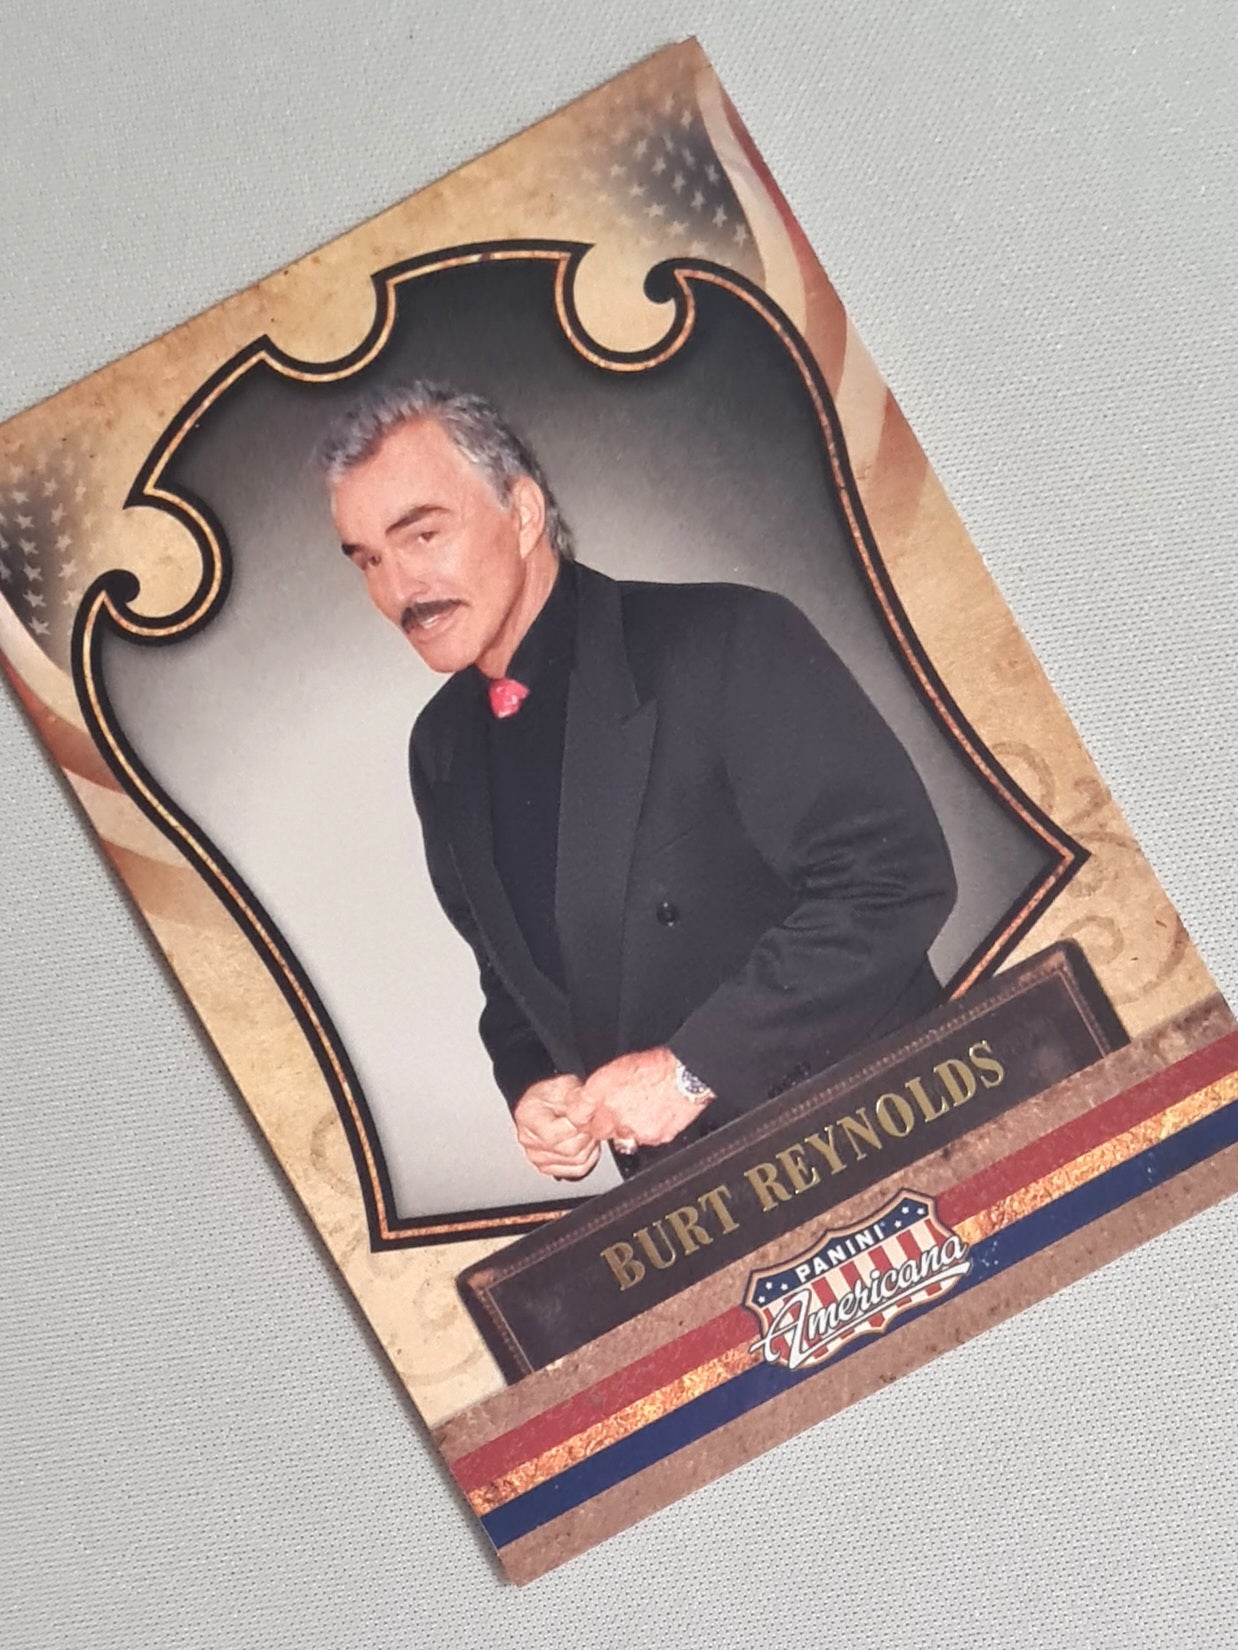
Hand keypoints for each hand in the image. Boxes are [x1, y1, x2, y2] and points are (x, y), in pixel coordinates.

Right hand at [512, 1075, 600, 1179]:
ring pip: (578, 1162)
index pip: (557, 1133)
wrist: (544, 1104)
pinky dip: (589, 1158)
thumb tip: (590, 1109)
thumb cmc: (550, 1094)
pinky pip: (578, 1170)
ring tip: (588, 1131)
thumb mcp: (563, 1084)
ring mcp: (538, 1157)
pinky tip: (587, 1144)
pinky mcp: (548, 1167)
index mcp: (528, 1117)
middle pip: (570, 1150)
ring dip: (591, 1146)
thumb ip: (576, 1098)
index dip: (579, 1126)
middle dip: (588, 1136)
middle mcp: (529, 1141)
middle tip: (593, 1123)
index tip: (588, 1116)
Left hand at [578, 1047, 711, 1149]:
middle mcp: (613, 1113)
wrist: (685, 1076)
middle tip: (617, 1110)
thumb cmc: (656, 1066)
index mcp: (601, 1091)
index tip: (583, 1114)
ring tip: (640, 1109)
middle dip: (603, 1123)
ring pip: (620, 1137)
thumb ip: (598, 1087)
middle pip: (597, 1130)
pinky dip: (644, 1131)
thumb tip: (584, 1099)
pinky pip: (641, 1140)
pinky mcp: (651, 1138)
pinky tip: (652, 1115)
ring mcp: (632, 1128)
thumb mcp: (618, 1067)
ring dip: (625, 1127)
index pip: (576, 1114)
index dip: (580, 1114)